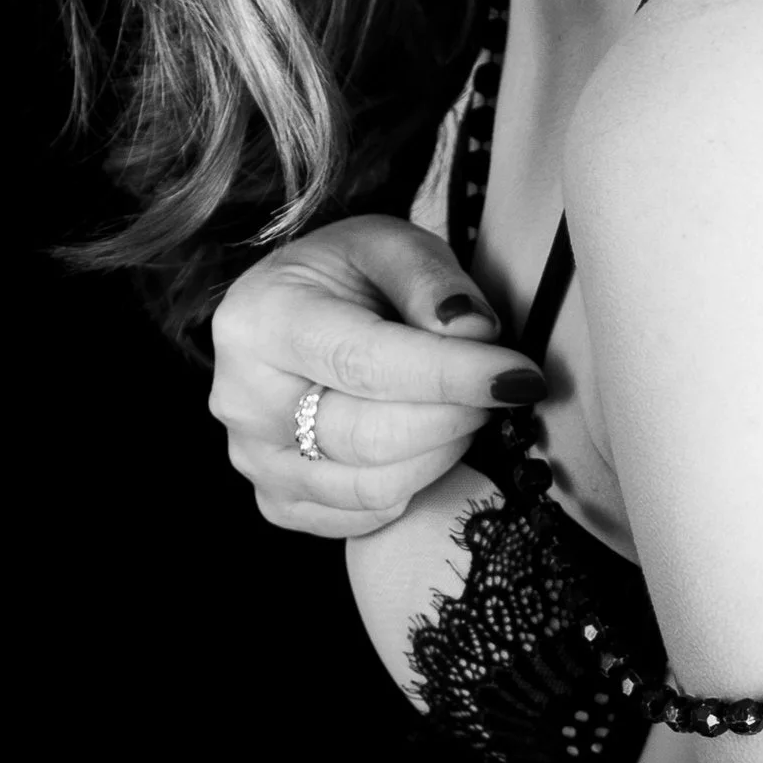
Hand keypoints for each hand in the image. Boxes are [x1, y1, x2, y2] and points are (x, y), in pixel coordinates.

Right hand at [205, 215, 541, 540]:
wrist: (297, 310)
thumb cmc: (345, 275)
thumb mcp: (388, 243)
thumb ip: (432, 281)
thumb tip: (474, 333)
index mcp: (261, 321)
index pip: (366, 364)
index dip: (452, 376)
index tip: (519, 376)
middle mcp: (243, 400)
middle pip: (370, 438)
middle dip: (455, 417)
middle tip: (499, 388)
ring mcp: (254, 461)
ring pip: (372, 487)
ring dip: (442, 453)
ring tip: (465, 409)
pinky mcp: (278, 502)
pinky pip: (363, 519)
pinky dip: (413, 486)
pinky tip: (428, 443)